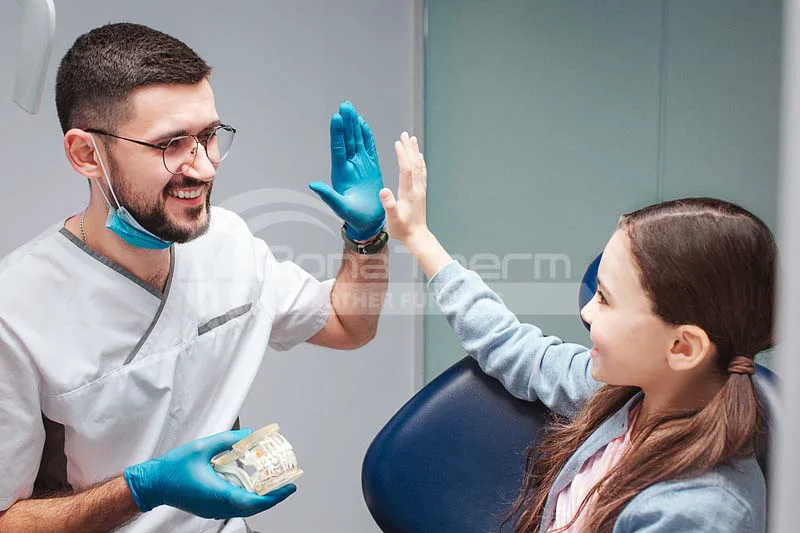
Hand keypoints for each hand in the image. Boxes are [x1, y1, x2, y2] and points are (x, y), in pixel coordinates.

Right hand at [123, 429, 295, 518]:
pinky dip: (248, 497)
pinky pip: (235, 505)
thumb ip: (227, 440)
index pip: (254, 501)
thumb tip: (249, 435)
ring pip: (244, 507)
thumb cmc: (173, 468)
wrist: (152, 484)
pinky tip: (253, 484)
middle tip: (288, 483)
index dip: (275, 496)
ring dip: (261, 497)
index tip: (290, 486)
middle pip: (253, 506)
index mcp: (218, 494)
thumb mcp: (202, 447)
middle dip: (273, 496)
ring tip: (275, 483)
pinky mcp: (210, 507)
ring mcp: (213, 509)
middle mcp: (218, 505)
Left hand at [309, 101, 385, 240]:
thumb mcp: (339, 207)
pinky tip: (363, 124)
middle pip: (347, 140)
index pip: (338, 148)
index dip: (337, 133)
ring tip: (351, 109)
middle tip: (345, 105)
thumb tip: (312, 184)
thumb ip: (328, 195)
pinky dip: (366, 136)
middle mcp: (349, 165)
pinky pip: (369, 147)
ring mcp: (360, 164)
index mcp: (340, 172)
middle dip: (346, 123)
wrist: (368, 221)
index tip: (336, 117)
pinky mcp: (371, 166)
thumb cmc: (354, 216)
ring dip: (354, 125)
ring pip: (356, 140)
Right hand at [379, 132, 428, 244]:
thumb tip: (384, 190)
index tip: (398, 142)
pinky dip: (420, 162)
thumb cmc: (402, 228)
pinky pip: (421, 173)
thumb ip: (388, 204)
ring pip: (419, 166)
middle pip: (414, 163)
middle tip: (405, 134)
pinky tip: (419, 158)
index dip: (402, 155)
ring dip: (415, 152)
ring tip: (412, 140)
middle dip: (409, 148)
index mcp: (408, 192)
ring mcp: (420, 190)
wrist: (417, 236)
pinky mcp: (421, 193)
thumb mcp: (392, 218)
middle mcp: (416, 188)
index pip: (406, 169)